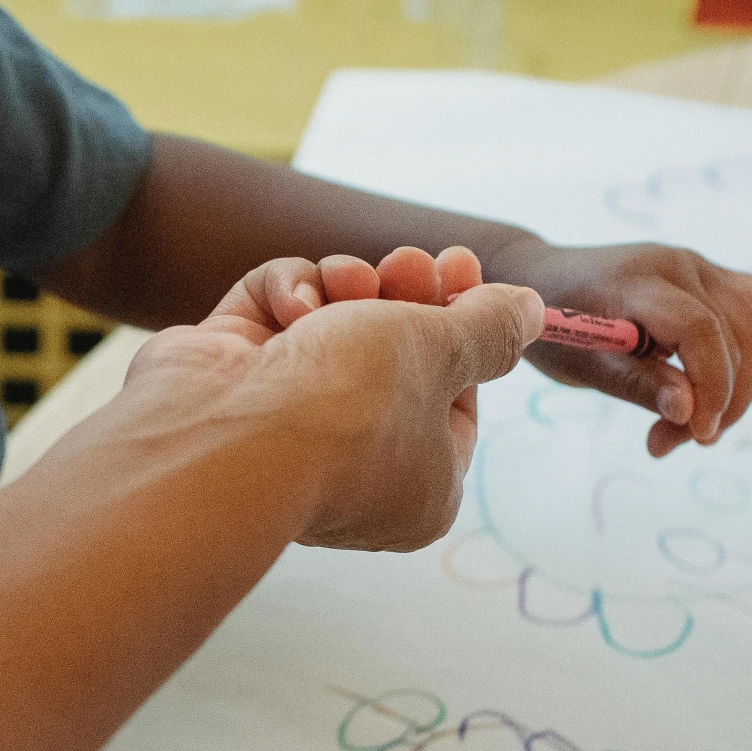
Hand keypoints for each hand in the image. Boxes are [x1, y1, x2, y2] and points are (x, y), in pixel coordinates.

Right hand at [132, 248, 537, 552]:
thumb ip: (488, 326)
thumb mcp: (442, 350)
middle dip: (404, 297)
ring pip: (330, 329)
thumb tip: (529, 311)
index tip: (463, 269)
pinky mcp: (227, 380)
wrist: (222, 432)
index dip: (462, 326)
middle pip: (392, 358)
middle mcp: (348, 464)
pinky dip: (286, 296)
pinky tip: (294, 303)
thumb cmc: (348, 406)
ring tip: (348, 278)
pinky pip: (270, 318)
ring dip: (347, 289)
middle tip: (412, 262)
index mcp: (418, 488)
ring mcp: (280, 422)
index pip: (454, 396)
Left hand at [487, 240, 751, 456]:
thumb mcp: (579, 363)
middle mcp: (678, 265)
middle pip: (736, 332)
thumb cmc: (553, 326)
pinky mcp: (714, 276)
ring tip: (703, 426)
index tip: (698, 433)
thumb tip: (689, 411)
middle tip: (679, 442)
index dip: (711, 385)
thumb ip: (634, 383)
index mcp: (636, 281)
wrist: (542, 281)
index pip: (698, 328)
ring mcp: (700, 266)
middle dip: (724, 400)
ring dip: (745, 385)